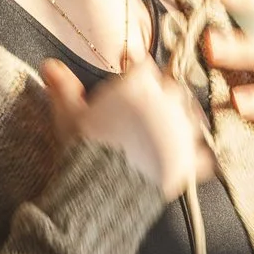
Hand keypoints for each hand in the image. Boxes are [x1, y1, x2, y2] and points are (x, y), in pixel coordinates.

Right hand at [41, 50, 217, 199]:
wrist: (104, 187)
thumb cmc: (86, 147)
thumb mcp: (69, 114)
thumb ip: (63, 86)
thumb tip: (50, 66)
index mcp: (141, 84)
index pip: (145, 67)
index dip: (136, 76)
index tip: (130, 84)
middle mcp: (169, 102)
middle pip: (172, 89)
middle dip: (161, 98)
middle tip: (144, 114)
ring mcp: (185, 130)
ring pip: (191, 118)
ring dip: (180, 124)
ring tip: (161, 136)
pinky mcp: (193, 160)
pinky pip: (203, 155)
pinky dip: (194, 158)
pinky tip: (181, 161)